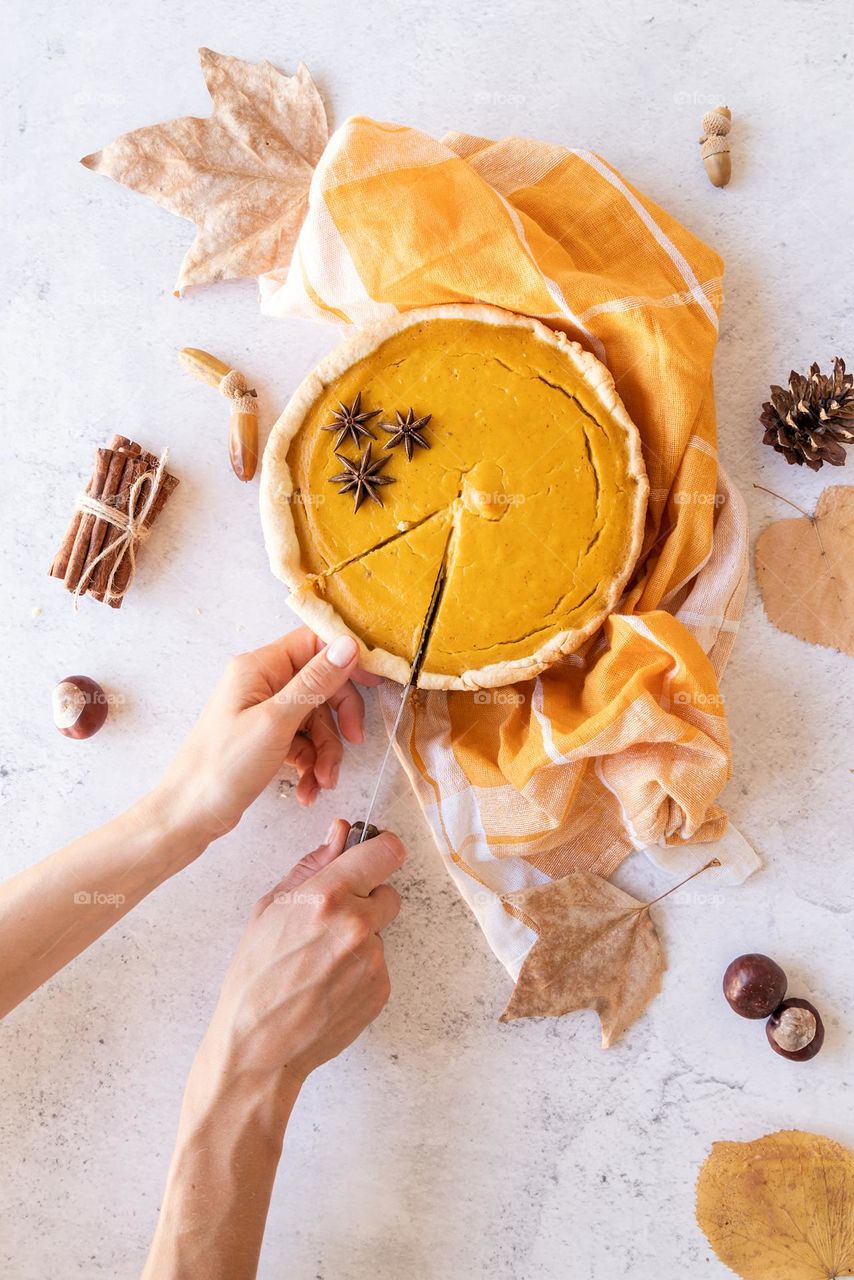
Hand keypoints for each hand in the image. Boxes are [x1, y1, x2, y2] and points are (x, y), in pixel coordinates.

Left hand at [152, 627, 379, 845]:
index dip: (346, 661)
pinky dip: (311, 765)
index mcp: (259, 667)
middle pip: (321, 685)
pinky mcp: (266, 739)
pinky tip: (308, 789)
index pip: (313, 643)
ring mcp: (264, 712)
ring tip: (323, 781)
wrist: (188, 816)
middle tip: (354, 742)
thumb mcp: (276, 722)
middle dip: (339, 719)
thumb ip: (314, 682)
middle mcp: (262, 683)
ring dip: (327, 751)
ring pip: (316, 720)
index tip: (373, 683)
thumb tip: (347, 645)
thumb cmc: (221, 767)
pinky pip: (303, 743)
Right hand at [201, 819, 403, 1083]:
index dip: (381, 849)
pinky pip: (379, 963)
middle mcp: (357, 926)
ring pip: (380, 931)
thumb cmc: (255, 976)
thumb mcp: (270, 908)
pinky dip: (360, 968)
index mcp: (328, 897)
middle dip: (367, 899)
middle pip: (389, 892)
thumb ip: (312, 865)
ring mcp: (373, 960)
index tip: (375, 853)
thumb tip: (339, 833)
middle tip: (333, 918)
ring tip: (320, 961)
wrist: (258, 1046)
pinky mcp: (381, 989)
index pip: (387, 852)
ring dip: (360, 937)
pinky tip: (329, 983)